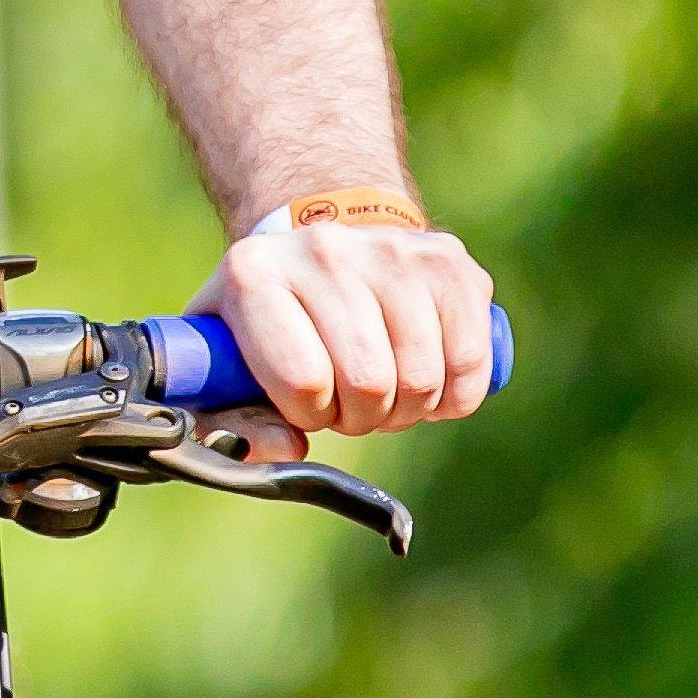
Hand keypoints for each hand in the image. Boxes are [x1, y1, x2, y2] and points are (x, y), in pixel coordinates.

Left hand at [182, 203, 493, 461]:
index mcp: (252, 273)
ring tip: (383, 388)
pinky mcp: (447, 260)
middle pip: (368, 382)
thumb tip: (284, 449)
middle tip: (349, 401)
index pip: (302, 380)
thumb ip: (230, 423)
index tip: (306, 402)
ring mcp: (389, 248)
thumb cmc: (270, 325)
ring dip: (407, 409)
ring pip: (422, 378)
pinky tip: (428, 383)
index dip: (310, 413)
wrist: (321, 250)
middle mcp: (321, 248)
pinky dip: (454, 397)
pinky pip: (469, 363)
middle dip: (361, 416)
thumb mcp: (227, 367)